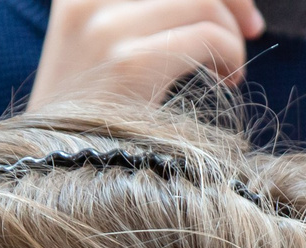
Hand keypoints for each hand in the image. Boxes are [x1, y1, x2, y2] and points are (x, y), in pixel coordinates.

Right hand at [29, 0, 262, 108]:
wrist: (55, 173)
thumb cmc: (92, 115)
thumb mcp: (104, 43)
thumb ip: (146, 11)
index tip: (240, 9)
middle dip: (232, 2)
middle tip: (250, 31)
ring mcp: (105, 27)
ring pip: (205, 2)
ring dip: (231, 35)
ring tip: (229, 69)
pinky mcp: (129, 62)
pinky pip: (208, 35)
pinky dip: (231, 55)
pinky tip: (227, 80)